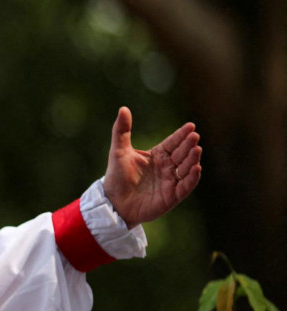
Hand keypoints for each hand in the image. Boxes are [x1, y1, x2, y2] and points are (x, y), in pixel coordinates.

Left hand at [102, 106, 201, 228]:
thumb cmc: (117, 176)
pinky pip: (186, 186)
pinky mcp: (172, 196)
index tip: (190, 126)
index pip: (173, 143)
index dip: (181, 135)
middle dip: (189, 145)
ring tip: (196, 149)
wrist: (113, 202)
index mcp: (158, 155)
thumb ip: (121, 131)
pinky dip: (192, 178)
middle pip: (182, 154)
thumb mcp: (119, 151)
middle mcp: (168, 167)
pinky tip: (196, 168)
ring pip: (186, 168)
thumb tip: (123, 108)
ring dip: (193, 159)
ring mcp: (171, 181)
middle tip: (194, 136)